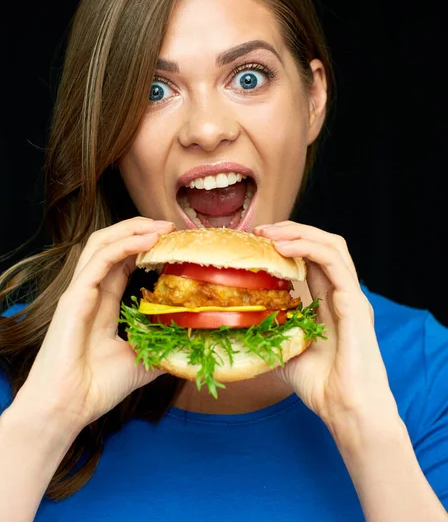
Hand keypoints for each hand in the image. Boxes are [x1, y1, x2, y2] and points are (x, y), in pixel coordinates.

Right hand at [13, 217, 174, 432]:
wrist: (69, 408)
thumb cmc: (97, 387)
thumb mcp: (142, 362)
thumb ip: (161, 347)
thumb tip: (191, 345)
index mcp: (104, 302)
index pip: (123, 261)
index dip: (146, 246)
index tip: (173, 241)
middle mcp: (91, 291)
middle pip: (112, 244)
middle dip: (141, 229)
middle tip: (170, 226)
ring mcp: (81, 292)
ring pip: (103, 243)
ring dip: (133, 229)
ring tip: (162, 227)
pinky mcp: (75, 297)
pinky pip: (100, 260)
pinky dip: (125, 245)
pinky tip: (148, 241)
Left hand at [253, 221, 397, 431]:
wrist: (345, 409)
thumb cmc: (320, 386)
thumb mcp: (283, 350)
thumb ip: (269, 333)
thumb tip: (235, 327)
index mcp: (327, 301)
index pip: (310, 258)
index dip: (286, 243)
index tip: (256, 242)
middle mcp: (341, 293)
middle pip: (321, 243)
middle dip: (291, 230)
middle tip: (260, 231)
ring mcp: (350, 296)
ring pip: (331, 245)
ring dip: (298, 233)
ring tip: (269, 234)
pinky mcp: (354, 302)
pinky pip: (333, 262)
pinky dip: (308, 248)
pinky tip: (283, 248)